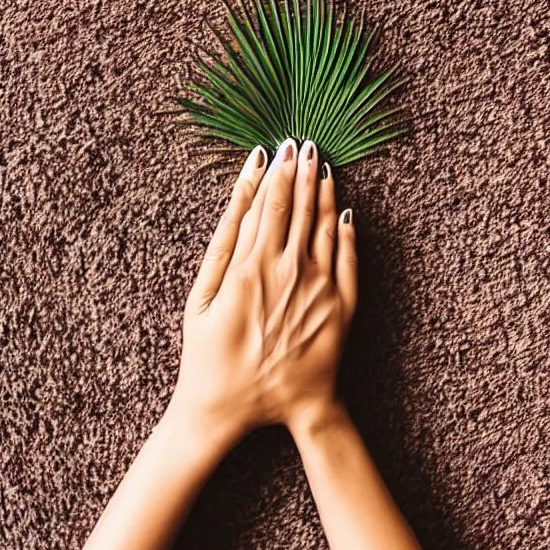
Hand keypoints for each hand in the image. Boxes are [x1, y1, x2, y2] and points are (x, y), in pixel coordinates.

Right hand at [167, 137, 357, 453]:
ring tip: (323, 166)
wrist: (235, 406)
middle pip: (301, 208)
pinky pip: (349, 263)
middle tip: (307, 144)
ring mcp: (319, 290)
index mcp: (254, 265)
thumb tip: (245, 191)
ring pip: (326, 228)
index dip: (278, 172)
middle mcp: (291, 271)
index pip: (271, 204)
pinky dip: (347, 234)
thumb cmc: (207, 352)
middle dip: (303, 172)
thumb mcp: (200, 296)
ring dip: (325, 194)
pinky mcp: (340, 312)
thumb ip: (224, 241)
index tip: (282, 146)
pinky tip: (344, 213)